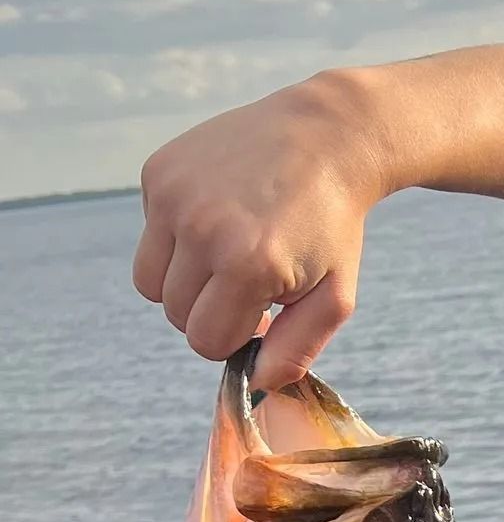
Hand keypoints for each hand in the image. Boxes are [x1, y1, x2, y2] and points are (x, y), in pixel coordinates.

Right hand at [132, 71, 389, 389]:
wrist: (326, 137)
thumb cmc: (333, 225)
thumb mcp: (335, 296)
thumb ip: (297, 349)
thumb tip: (257, 383)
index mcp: (246, 265)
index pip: (206, 341)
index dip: (234, 336)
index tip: (262, 311)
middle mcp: (200, 228)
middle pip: (176, 314)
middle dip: (211, 311)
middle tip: (250, 282)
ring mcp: (173, 196)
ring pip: (149, 281)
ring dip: (185, 283)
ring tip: (227, 257)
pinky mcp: (158, 172)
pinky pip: (150, 234)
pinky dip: (177, 237)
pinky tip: (219, 215)